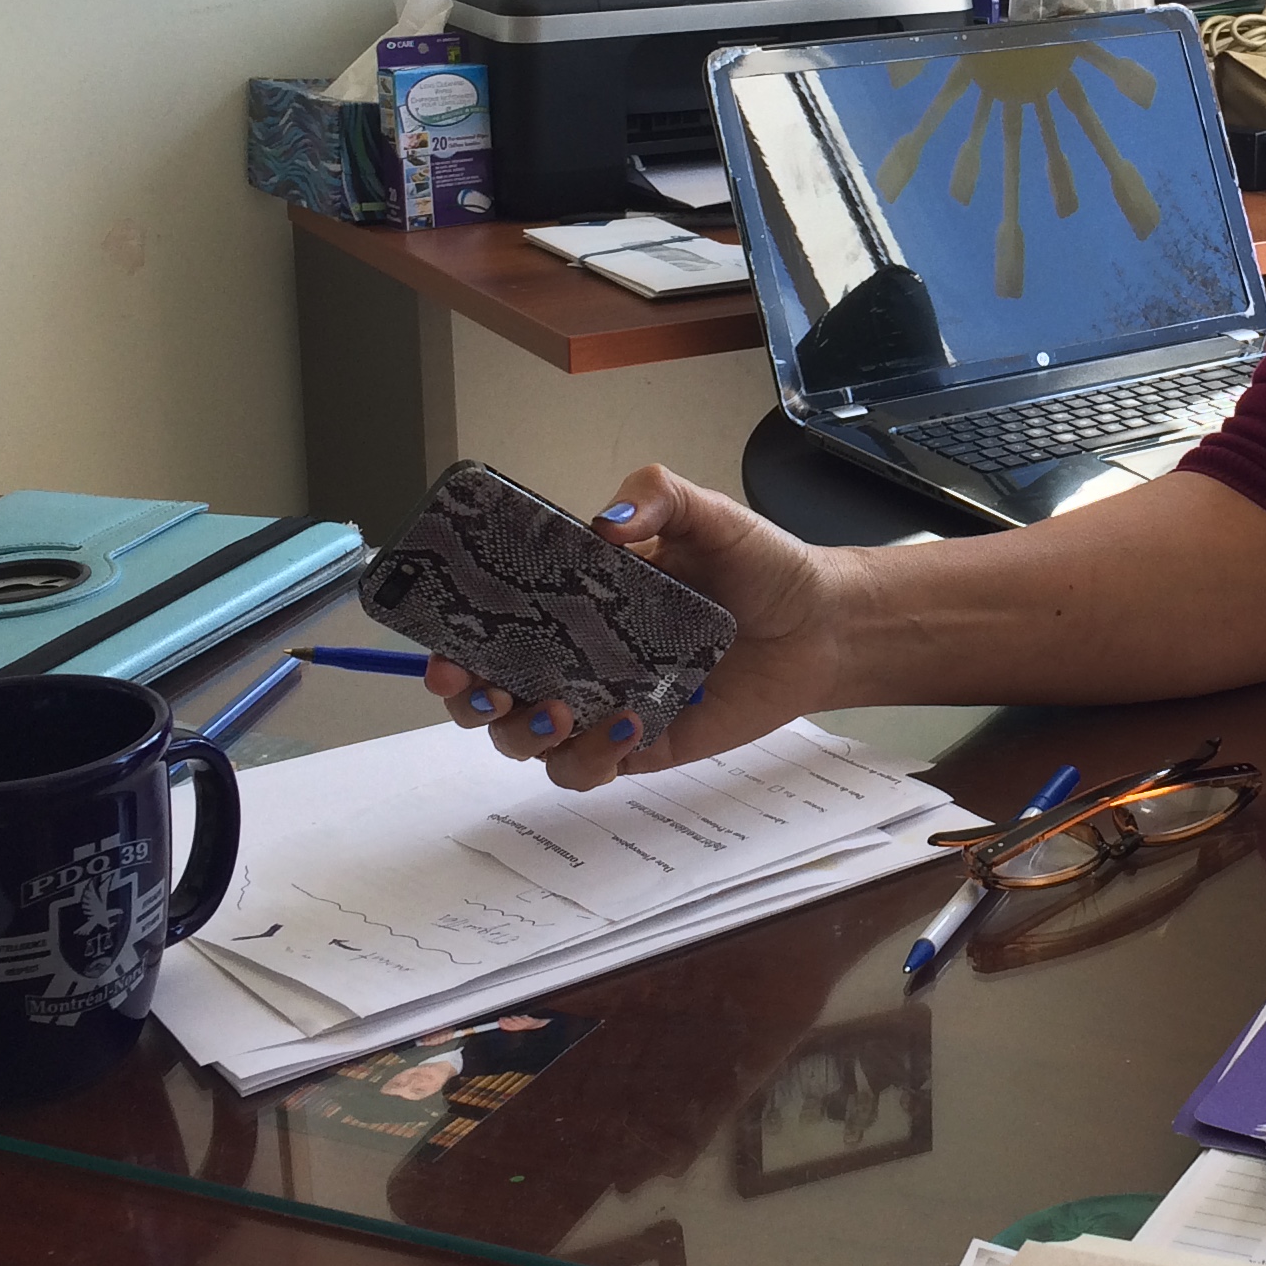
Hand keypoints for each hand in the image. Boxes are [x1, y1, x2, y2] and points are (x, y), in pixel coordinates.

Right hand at [426, 465, 852, 793]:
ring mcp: (603, 703)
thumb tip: (605, 522)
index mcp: (573, 597)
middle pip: (489, 693)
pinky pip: (590, 769)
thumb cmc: (759, 565)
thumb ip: (655, 497)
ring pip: (528, 742)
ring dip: (525, 735)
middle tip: (482, 689)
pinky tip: (625, 727)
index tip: (444, 646)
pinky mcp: (640, 743)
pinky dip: (592, 758)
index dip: (453, 637)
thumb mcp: (707, 513)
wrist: (820, 623)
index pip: (490, 620)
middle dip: (466, 698)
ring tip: (557, 712)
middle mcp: (576, 654)